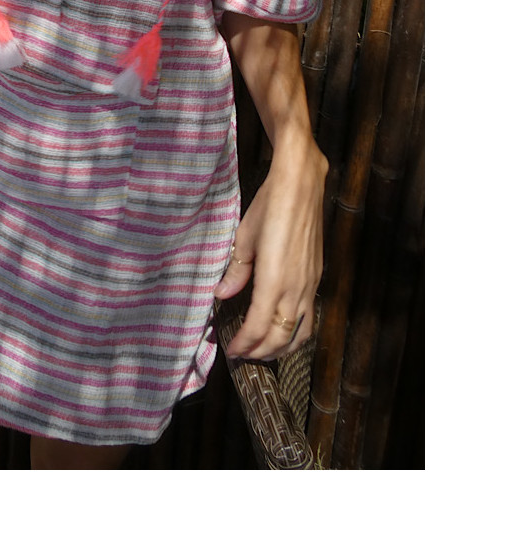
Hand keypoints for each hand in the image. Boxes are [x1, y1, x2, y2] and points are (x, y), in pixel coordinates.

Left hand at [214, 134, 326, 360]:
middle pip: (281, 338)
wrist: (301, 184)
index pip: (259, 327)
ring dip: (282, 348)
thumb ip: (236, 271)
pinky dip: (297, 333)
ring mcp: (311, 284)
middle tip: (243, 355)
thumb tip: (222, 295)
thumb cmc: (270, 206)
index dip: (245, 344)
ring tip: (264, 352)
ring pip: (301, 333)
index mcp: (275, 280)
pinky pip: (311, 317)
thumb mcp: (244, 237)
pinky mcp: (318, 277)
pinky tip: (285, 330)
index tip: (231, 350)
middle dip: (261, 352)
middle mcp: (297, 288)